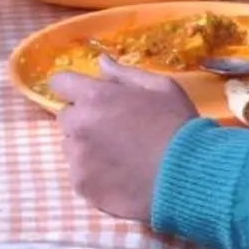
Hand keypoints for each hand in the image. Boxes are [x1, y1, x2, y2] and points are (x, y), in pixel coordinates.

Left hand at [49, 58, 198, 221]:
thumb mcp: (161, 88)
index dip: (73, 88)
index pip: (60, 83)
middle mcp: (79, 126)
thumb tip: (100, 61)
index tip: (88, 97)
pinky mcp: (82, 186)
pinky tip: (119, 176)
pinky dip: (93, 175)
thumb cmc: (178, 126)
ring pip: (71, 148)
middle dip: (84, 119)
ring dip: (86, 148)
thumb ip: (124, 73)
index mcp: (95, 97)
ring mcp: (78, 159)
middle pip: (66, 117)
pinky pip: (79, 174)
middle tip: (113, 130)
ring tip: (119, 157)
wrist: (188, 175)